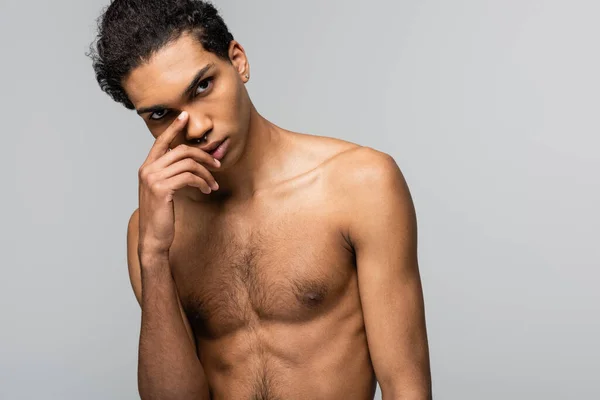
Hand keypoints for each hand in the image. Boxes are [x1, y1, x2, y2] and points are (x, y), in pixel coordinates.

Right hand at [137, 111, 220, 258]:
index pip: (161, 142)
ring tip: (213, 184)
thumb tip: (189, 162)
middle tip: (217, 164)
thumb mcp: (164, 190)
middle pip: (181, 150)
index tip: (185, 115)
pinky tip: (207, 190)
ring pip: (188, 164)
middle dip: (203, 155)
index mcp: (147, 167)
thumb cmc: (162, 215)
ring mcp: (153, 178)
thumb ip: (170, 174)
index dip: (174, 128)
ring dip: (206, 173)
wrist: (154, 237)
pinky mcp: (162, 189)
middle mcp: (147, 169)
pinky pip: (189, 177)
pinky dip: (202, 182)